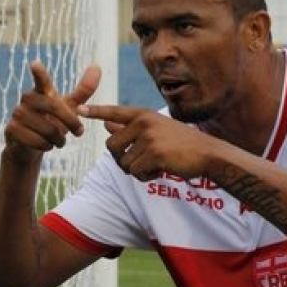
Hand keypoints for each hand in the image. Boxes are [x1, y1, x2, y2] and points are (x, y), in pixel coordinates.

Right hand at [4, 60, 100, 160]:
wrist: (31, 145)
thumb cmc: (52, 121)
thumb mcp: (69, 107)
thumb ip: (83, 90)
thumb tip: (97, 67)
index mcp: (41, 92)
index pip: (41, 80)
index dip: (39, 73)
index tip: (35, 63)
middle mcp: (27, 100)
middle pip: (55, 108)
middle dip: (71, 122)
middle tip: (80, 132)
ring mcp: (17, 114)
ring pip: (48, 129)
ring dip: (59, 139)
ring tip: (58, 140)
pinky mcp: (11, 130)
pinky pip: (37, 141)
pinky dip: (47, 146)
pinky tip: (45, 145)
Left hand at [77, 105, 211, 180]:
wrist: (207, 153)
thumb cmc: (182, 143)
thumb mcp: (156, 130)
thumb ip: (130, 128)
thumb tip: (106, 124)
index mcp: (144, 115)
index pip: (115, 111)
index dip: (96, 111)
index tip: (79, 109)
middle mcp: (144, 123)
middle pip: (111, 146)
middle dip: (122, 159)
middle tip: (140, 163)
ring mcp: (149, 137)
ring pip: (124, 163)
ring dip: (137, 170)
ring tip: (156, 165)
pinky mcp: (154, 154)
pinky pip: (136, 172)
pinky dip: (146, 177)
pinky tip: (160, 170)